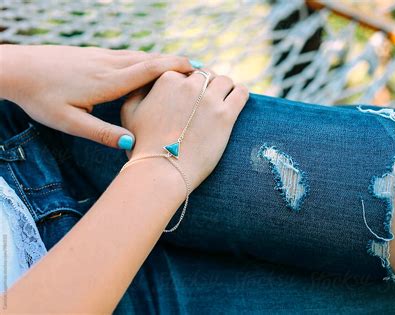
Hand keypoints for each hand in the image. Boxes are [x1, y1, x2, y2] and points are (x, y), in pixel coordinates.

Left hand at [0, 44, 194, 148]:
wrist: (17, 69)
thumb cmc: (42, 98)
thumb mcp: (70, 123)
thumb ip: (103, 134)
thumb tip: (132, 144)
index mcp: (108, 81)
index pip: (150, 70)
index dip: (177, 69)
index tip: (198, 72)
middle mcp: (109, 64)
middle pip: (151, 59)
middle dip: (177, 64)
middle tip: (201, 72)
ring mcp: (102, 56)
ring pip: (141, 56)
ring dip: (163, 61)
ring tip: (183, 71)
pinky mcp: (94, 55)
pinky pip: (128, 56)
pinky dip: (146, 60)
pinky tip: (151, 67)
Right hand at [121, 70, 248, 190]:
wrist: (162, 169)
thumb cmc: (143, 145)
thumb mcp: (130, 112)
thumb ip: (137, 91)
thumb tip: (148, 81)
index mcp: (166, 79)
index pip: (184, 72)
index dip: (188, 83)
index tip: (191, 95)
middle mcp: (189, 85)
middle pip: (205, 74)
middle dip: (206, 85)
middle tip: (206, 100)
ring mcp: (209, 99)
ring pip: (224, 80)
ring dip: (224, 88)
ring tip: (224, 98)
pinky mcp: (225, 115)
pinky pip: (241, 93)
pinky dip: (241, 92)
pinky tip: (238, 97)